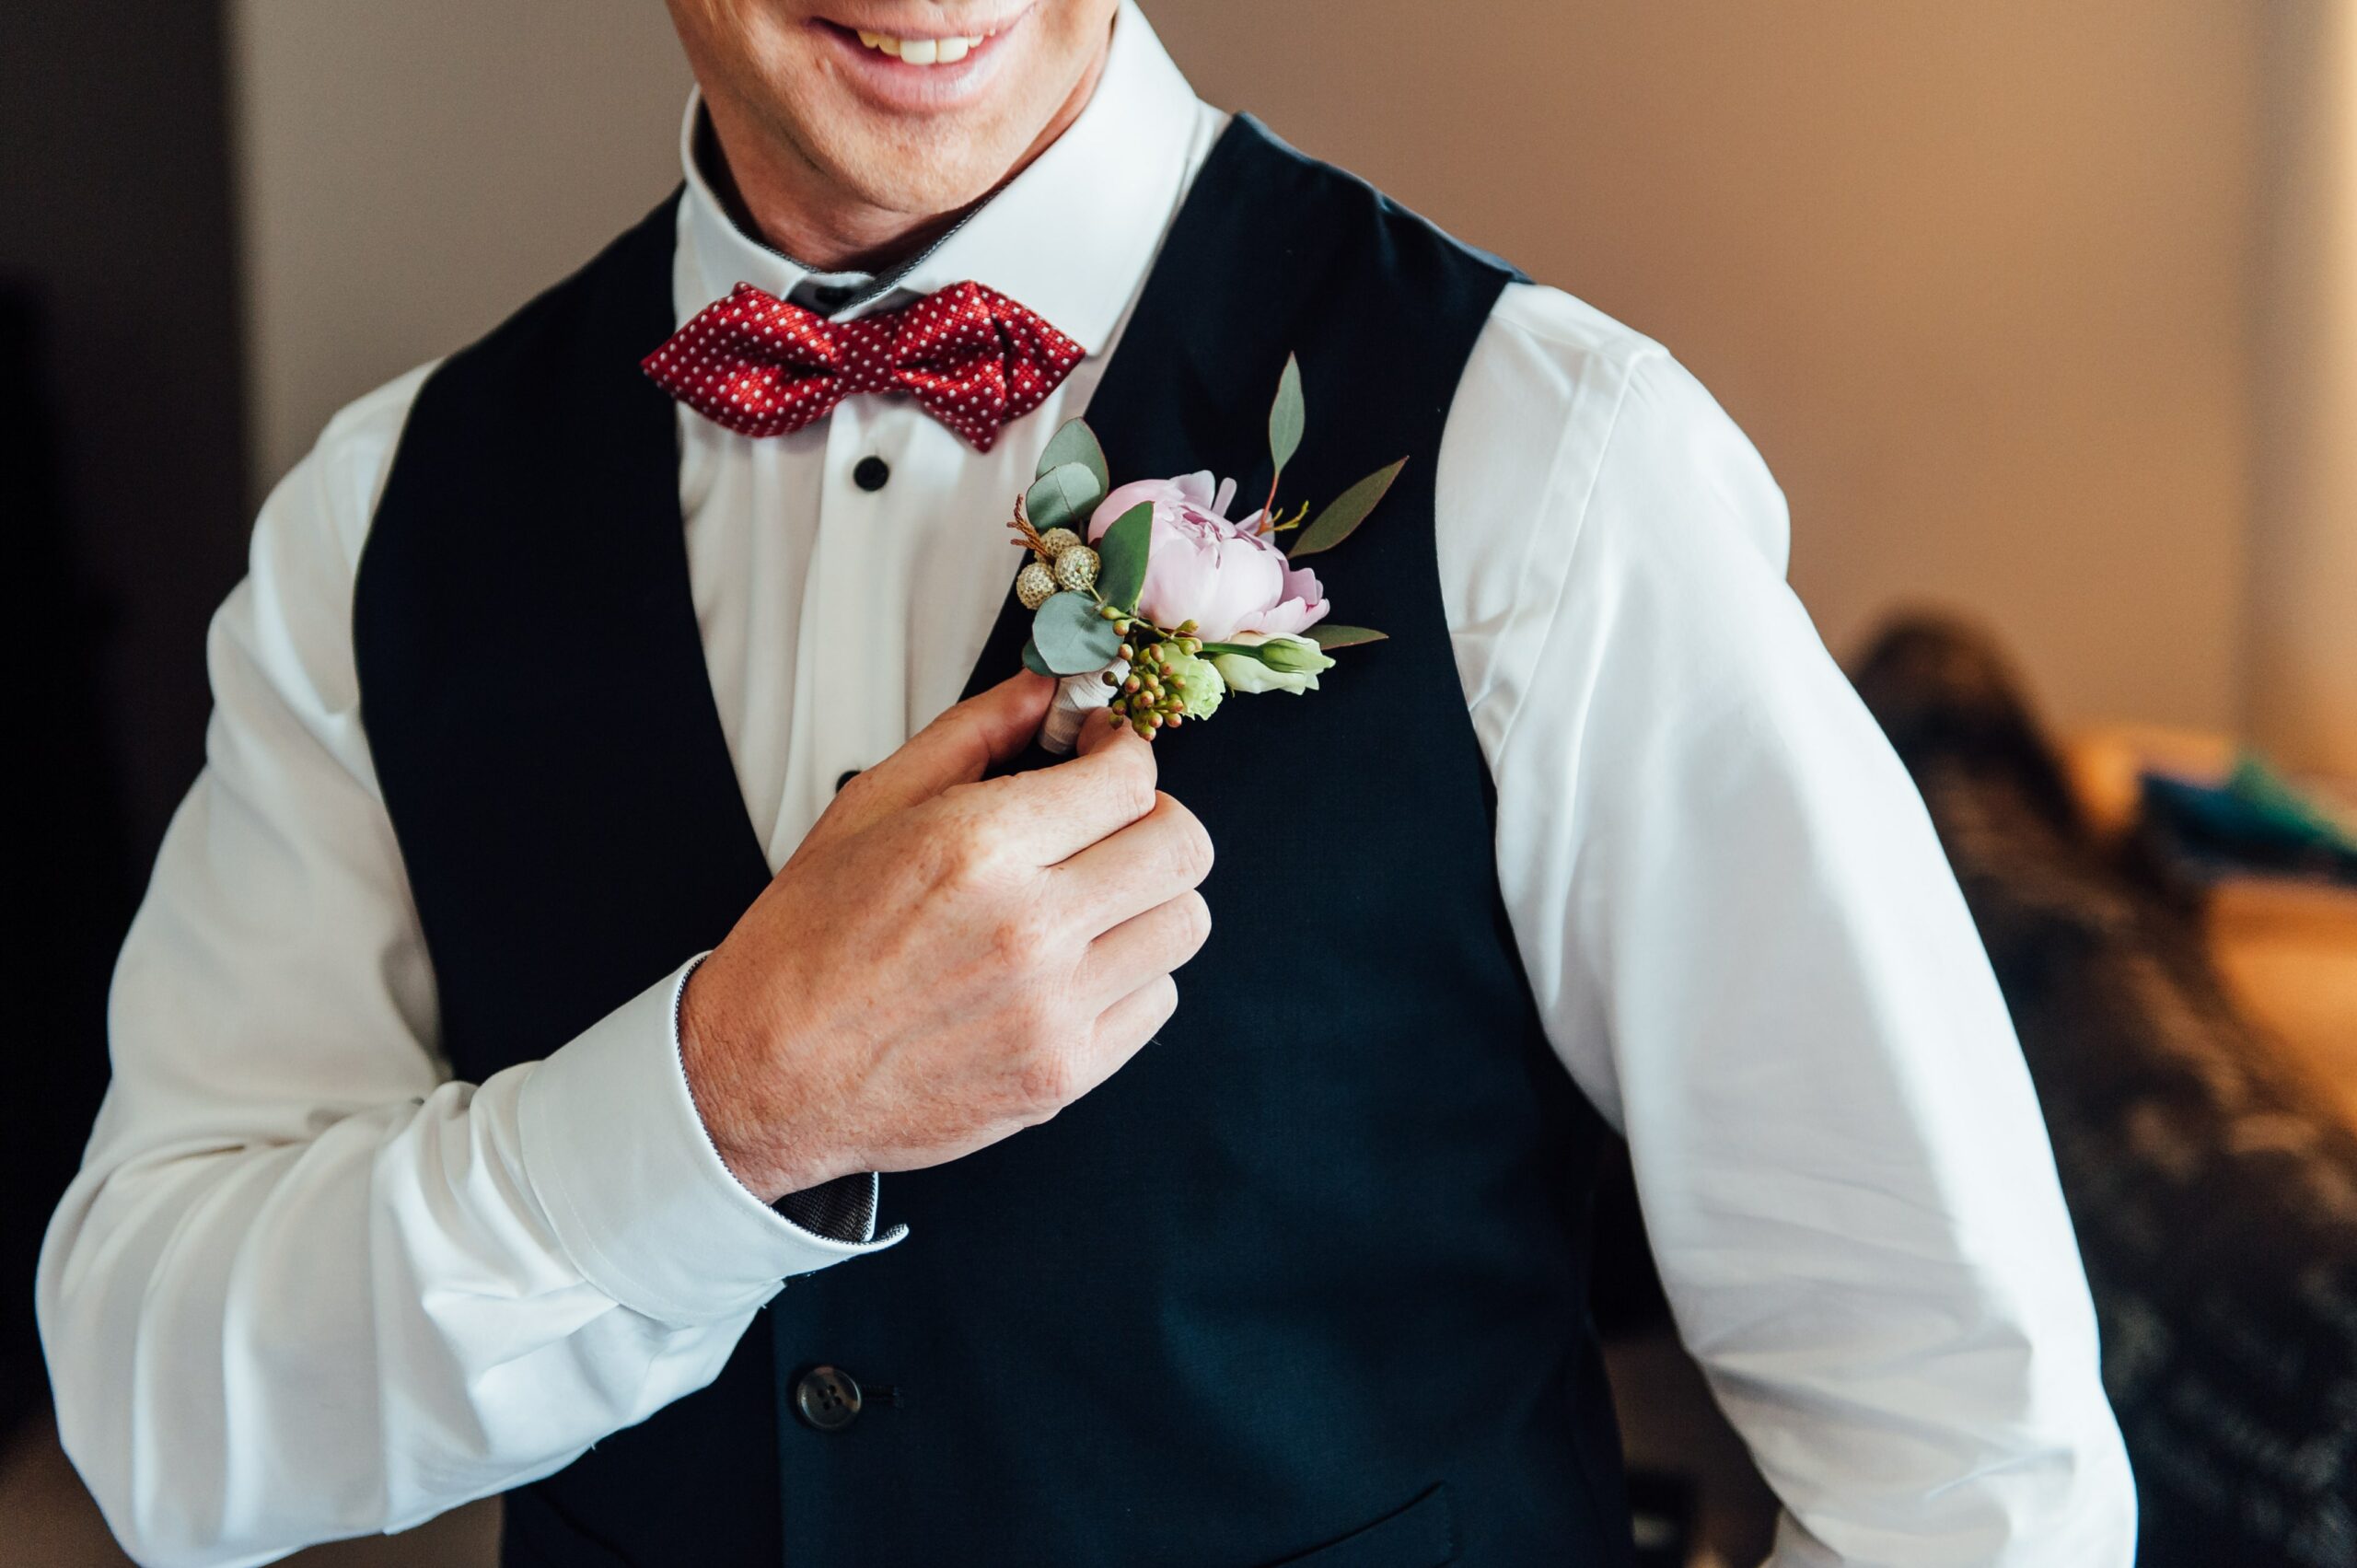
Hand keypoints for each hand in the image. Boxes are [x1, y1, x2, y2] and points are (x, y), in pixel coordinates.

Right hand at [679, 674, 1212, 1202]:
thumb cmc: (807, 944)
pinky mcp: (1063, 1076)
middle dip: (1156, 818)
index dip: (1125, 751)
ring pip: (1183, 925)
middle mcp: (1029, 928)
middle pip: (1184, 847)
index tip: (1106, 754)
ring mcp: (1054, 1010)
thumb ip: (973, 733)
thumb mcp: (871, 807)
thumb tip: (1045, 688)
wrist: (765, 1074)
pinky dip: (1131, 974)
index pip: (1130, 777)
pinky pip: (1158, 1002)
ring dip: (1149, 898)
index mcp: (979, 848)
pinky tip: (1074, 965)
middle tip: (1111, 822)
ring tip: (1090, 898)